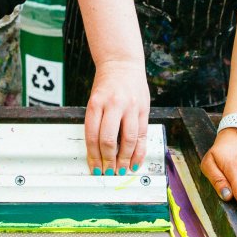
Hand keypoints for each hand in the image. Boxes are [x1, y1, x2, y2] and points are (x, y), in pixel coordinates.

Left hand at [84, 60, 149, 174]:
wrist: (122, 64)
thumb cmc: (106, 84)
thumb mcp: (94, 99)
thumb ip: (96, 122)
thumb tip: (98, 153)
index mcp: (96, 103)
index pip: (92, 135)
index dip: (93, 156)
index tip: (94, 168)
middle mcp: (113, 104)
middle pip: (109, 140)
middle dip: (108, 161)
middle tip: (107, 172)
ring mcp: (131, 107)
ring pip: (128, 140)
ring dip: (124, 160)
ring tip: (121, 171)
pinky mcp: (144, 109)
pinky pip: (142, 135)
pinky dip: (139, 152)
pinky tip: (134, 162)